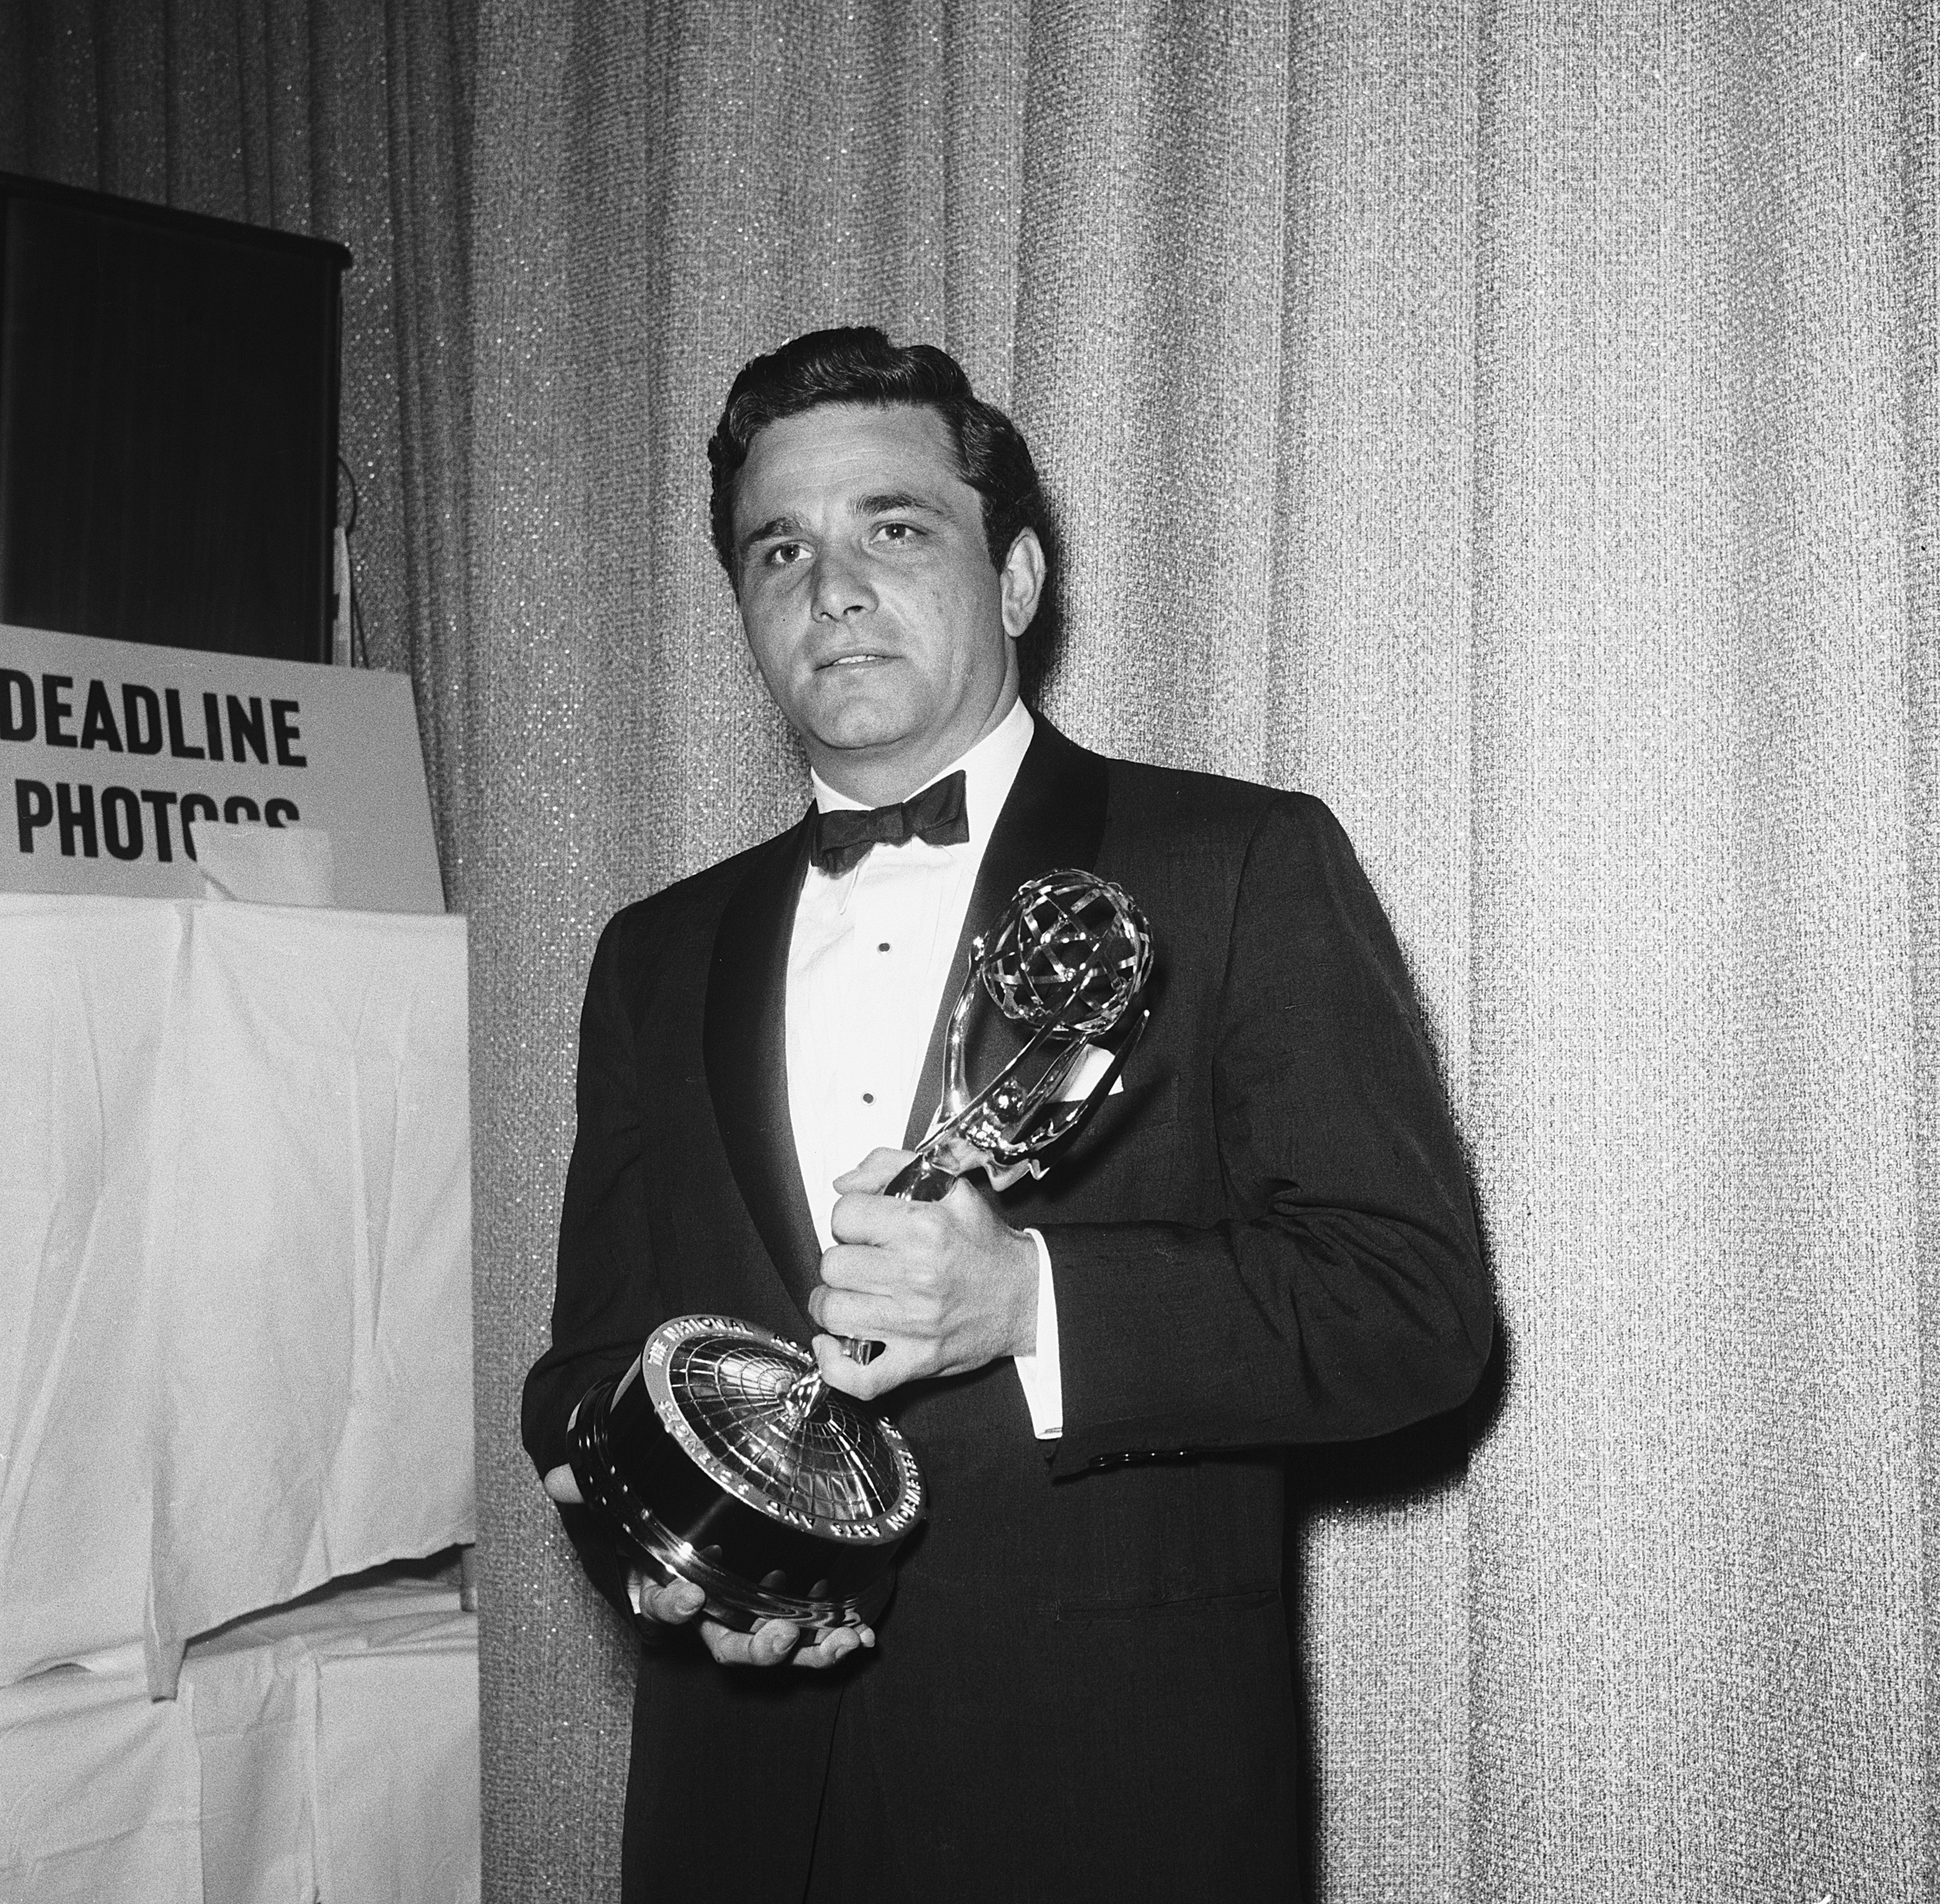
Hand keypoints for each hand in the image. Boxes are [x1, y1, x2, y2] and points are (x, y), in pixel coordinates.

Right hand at [540, 1466, 870, 1667]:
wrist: (690, 1520)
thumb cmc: (664, 1519)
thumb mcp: (632, 1501)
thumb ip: (598, 1491)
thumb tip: (557, 1477)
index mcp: (675, 1589)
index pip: (667, 1608)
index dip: (676, 1606)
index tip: (691, 1594)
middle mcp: (715, 1614)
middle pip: (730, 1645)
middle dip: (757, 1648)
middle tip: (780, 1636)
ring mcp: (753, 1616)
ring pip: (778, 1648)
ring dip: (809, 1650)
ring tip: (838, 1641)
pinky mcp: (791, 1608)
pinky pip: (813, 1633)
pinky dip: (838, 1635)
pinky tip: (861, 1633)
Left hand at [808, 1147, 1038, 1401]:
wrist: (1026, 1296)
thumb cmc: (985, 1247)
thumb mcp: (950, 1187)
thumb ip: (892, 1167)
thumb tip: (845, 1182)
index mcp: (924, 1227)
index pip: (844, 1216)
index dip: (849, 1218)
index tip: (863, 1227)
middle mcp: (917, 1275)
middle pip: (833, 1265)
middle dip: (841, 1258)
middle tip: (861, 1261)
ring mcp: (914, 1324)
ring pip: (833, 1312)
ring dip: (833, 1303)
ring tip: (850, 1295)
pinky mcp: (917, 1360)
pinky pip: (858, 1376)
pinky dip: (835, 1365)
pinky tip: (834, 1344)